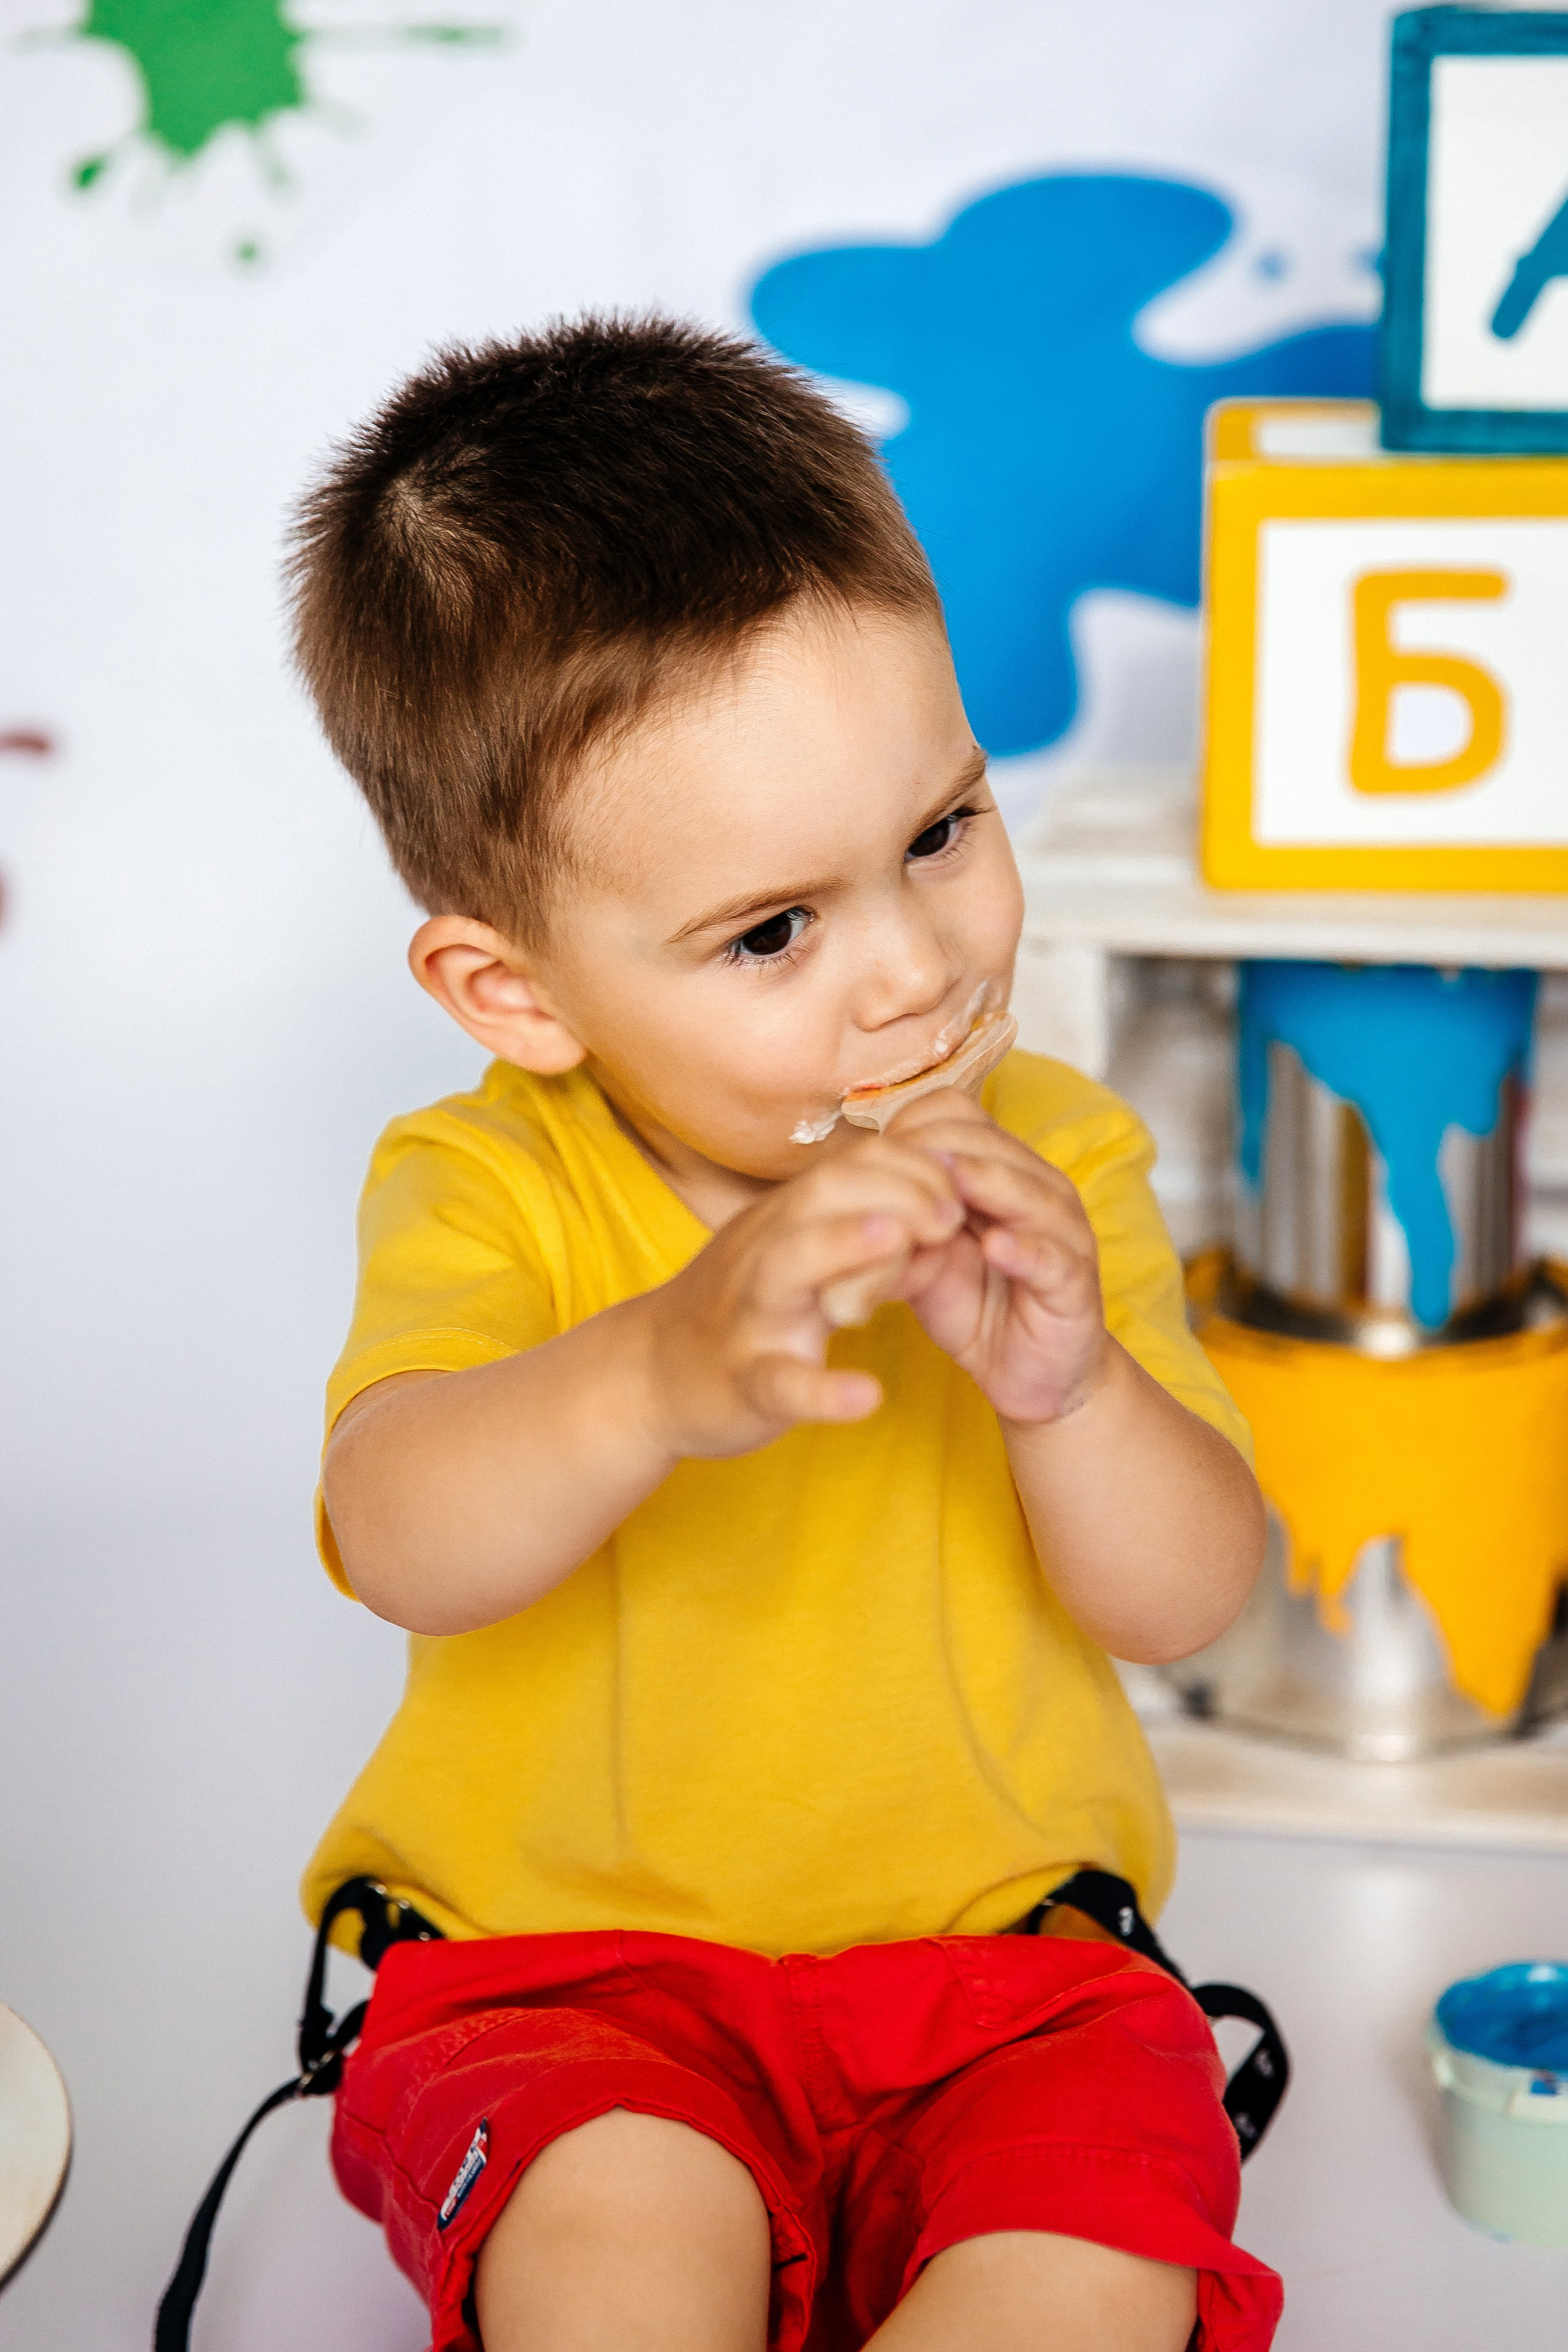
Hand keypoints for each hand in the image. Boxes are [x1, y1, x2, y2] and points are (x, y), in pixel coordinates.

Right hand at [641, 1135, 967, 1457]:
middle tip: (952, 1212)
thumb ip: (853, 1225)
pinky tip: (866, 1396)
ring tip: (897, 1243)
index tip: (961, 1177)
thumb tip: (934, 1201)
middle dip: (890, 1194)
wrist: (652, 1375)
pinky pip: (779, 1382)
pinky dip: (822, 1390)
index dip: (907, 1165)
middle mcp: (762, 1257)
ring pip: (786, 1269)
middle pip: (819, 1200)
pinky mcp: (743, 1382)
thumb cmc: (742, 1307)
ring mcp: (747, 1318)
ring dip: (840, 1248)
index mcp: (783, 1224)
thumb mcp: (793, 1251)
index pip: (848, 1168)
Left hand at [883, 1088, 1108, 1423]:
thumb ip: (896, 1227)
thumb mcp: (923, 1259)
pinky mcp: (1075, 1283)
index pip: (957, 1116)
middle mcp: (1037, 1188)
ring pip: (1028, 1192)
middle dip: (938, 1153)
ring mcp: (1063, 1233)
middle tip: (895, 1174)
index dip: (912, 1131)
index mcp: (999, 1170)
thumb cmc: (976, 1304)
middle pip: (989, 1144)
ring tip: (945, 1189)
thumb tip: (841, 1207)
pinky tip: (994, 1248)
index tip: (873, 1160)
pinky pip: (1052, 1259)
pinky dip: (1025, 1250)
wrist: (1027, 1372)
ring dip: (985, 1185)